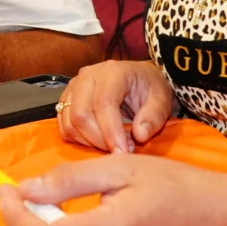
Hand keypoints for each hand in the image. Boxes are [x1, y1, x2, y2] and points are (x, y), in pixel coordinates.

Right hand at [57, 59, 177, 153]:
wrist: (140, 79)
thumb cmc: (150, 88)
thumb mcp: (162, 100)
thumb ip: (153, 117)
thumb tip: (139, 135)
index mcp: (113, 72)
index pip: (104, 103)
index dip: (111, 131)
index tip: (123, 153)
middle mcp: (87, 76)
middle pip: (80, 114)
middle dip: (98, 140)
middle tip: (120, 151)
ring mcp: (74, 87)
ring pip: (69, 122)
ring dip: (88, 141)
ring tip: (112, 145)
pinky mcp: (67, 99)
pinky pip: (64, 125)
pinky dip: (79, 139)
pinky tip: (98, 141)